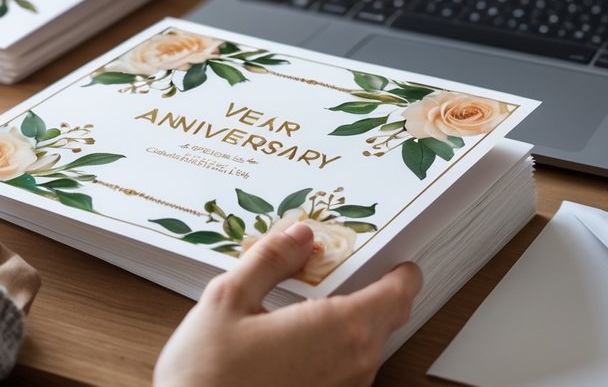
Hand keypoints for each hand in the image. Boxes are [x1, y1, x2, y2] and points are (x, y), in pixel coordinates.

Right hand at [155, 220, 421, 386]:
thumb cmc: (208, 377)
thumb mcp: (229, 299)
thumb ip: (270, 260)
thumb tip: (297, 235)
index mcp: (339, 329)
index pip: (398, 293)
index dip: (399, 271)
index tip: (389, 257)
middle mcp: (353, 365)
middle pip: (385, 319)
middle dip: (368, 291)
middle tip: (333, 272)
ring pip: (364, 347)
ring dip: (346, 324)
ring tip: (302, 307)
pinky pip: (344, 372)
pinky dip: (330, 351)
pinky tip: (290, 344)